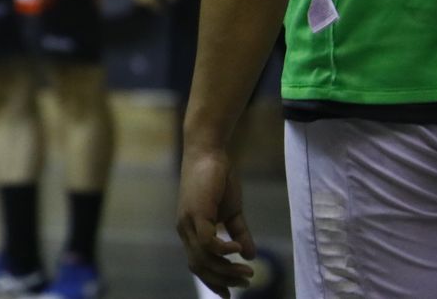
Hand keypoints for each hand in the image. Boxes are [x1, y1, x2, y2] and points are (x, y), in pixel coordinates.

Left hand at [176, 146, 255, 297]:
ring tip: (248, 272)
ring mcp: (188, 221)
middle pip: (200, 266)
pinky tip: (238, 250)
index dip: (212, 281)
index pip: (197, 264)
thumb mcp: (232, 212)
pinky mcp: (196, 213)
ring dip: (227, 269)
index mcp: (191, 230)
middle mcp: (185, 229)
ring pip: (204, 257)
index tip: (229, 294)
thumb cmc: (218, 179)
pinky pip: (208, 242)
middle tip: (246, 281)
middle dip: (223, 279)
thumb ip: (239, 233)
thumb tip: (250, 255)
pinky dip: (224, 250)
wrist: (208, 152)